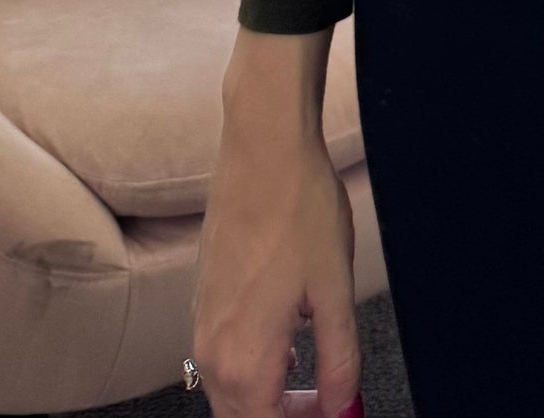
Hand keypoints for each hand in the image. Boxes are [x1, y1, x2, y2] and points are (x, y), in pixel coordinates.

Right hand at [191, 33, 361, 417]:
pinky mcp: (202, 301)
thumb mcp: (335, 291)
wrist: (262, 151)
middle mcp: (211, 352)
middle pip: (243, 417)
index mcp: (244, 360)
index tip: (336, 412)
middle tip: (329, 399)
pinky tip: (287, 341)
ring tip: (313, 376)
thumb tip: (342, 405)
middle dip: (285, 416)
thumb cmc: (300, 211)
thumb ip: (340, 360)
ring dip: (268, 396)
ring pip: (230, 392)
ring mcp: (202, 326)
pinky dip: (253, 367)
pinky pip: (222, 358)